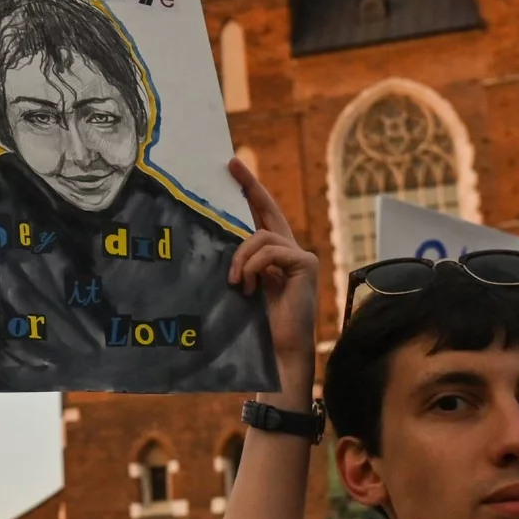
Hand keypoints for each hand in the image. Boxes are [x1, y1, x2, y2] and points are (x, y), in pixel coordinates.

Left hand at [227, 156, 320, 404]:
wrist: (279, 353)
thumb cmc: (257, 326)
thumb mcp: (242, 287)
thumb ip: (238, 263)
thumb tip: (213, 240)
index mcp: (273, 255)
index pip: (261, 216)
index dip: (250, 190)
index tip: (233, 167)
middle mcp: (289, 250)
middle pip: (269, 210)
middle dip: (250, 186)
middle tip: (232, 164)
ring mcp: (300, 256)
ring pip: (261, 236)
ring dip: (241, 258)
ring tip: (237, 283)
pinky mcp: (304, 264)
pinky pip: (270, 251)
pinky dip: (253, 266)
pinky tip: (249, 287)